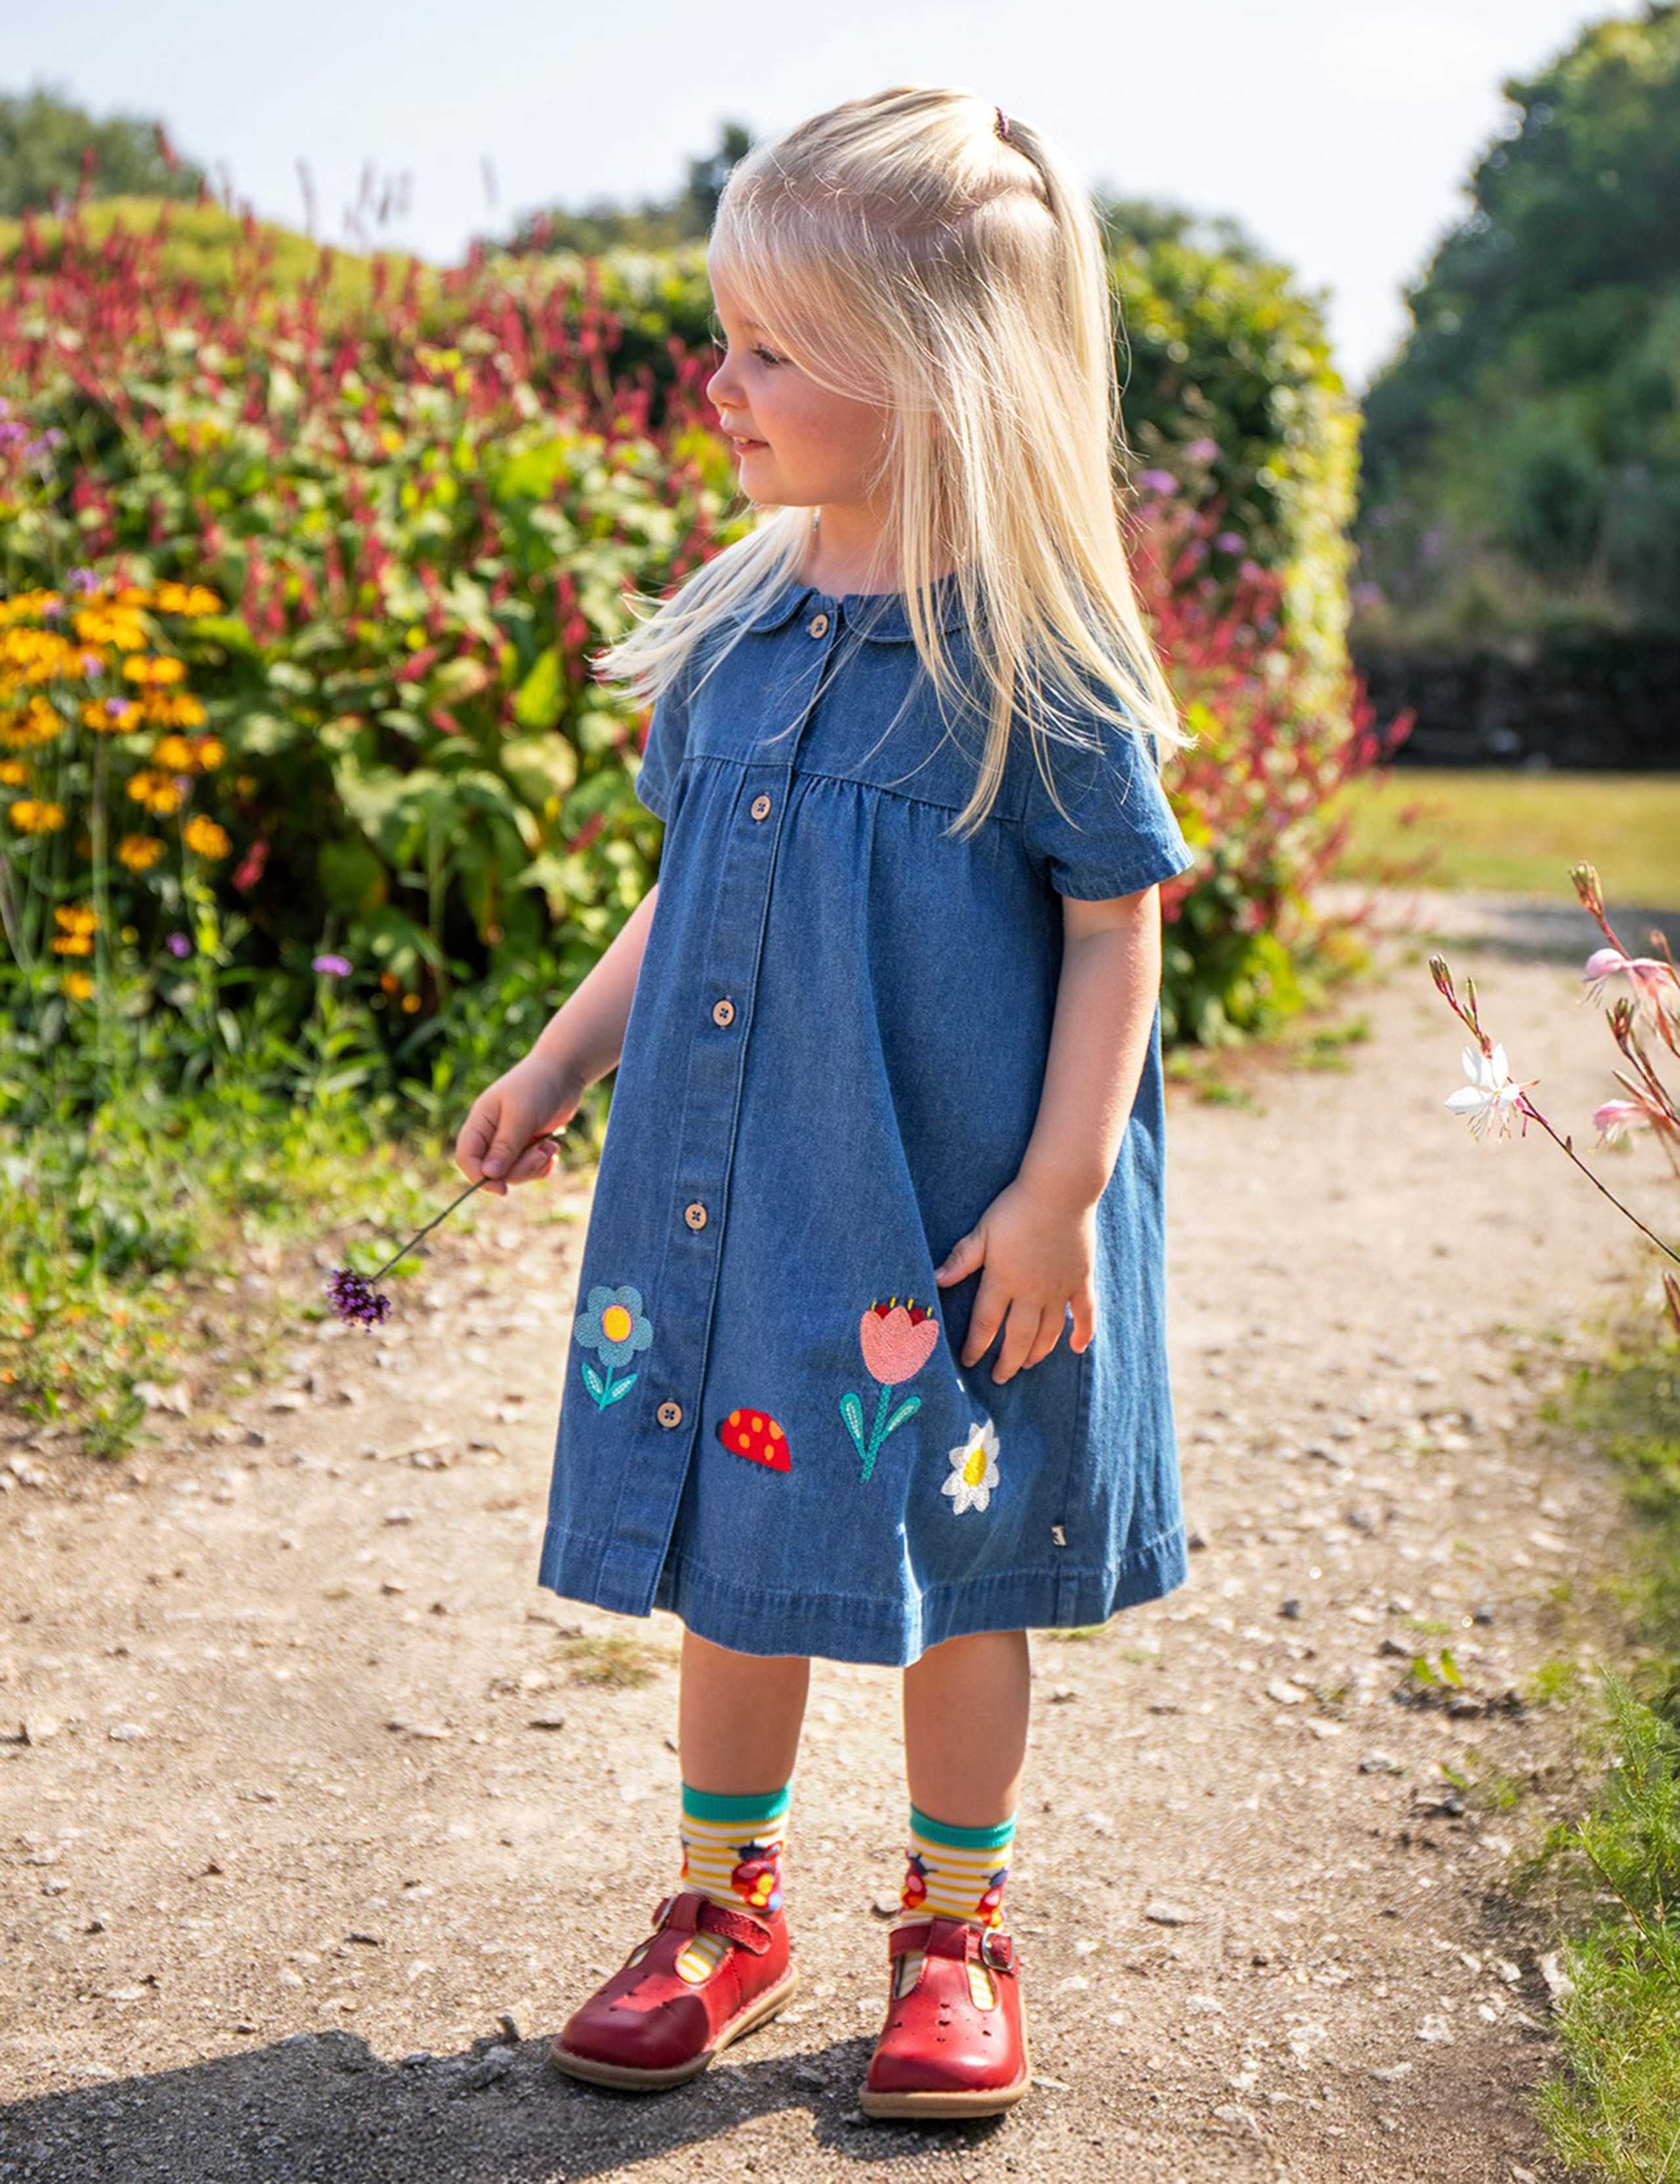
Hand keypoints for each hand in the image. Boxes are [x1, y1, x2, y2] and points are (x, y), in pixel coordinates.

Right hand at [454, 1046, 583, 1198]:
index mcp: (480, 1122)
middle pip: (493, 1171)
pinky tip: (553, 1149)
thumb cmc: (538, 1086)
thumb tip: (488, 1175)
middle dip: (519, 1170)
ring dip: (534, 1165)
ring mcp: (510, 1140)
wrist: (565, 1071)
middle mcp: (492, 1133)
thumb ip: (505, 1146)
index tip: (502, 1189)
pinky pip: (530, 1168)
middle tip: (540, 1154)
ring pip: (513, 1172)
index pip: (466, 1158)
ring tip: (550, 1147)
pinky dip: (542, 1164)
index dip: (479, 1178)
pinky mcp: (528, 1143)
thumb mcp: (521, 1116)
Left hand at [932, 1174, 1097, 1383]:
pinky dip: (1083, 1333)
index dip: (977, 1346)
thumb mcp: (982, 1231)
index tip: (969, 1362)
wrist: (1060, 1190)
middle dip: (1008, 1361)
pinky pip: (1085, 1313)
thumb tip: (936, 1280)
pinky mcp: (1081, 1279)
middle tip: (1000, 1377)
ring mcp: (1060, 1288)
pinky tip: (1077, 1349)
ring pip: (1049, 1332)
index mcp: (1004, 1280)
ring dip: (1038, 1352)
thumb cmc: (1015, 1207)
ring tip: (1028, 1365)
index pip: (986, 1324)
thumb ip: (961, 1259)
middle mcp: (1032, 1292)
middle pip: (1018, 1337)